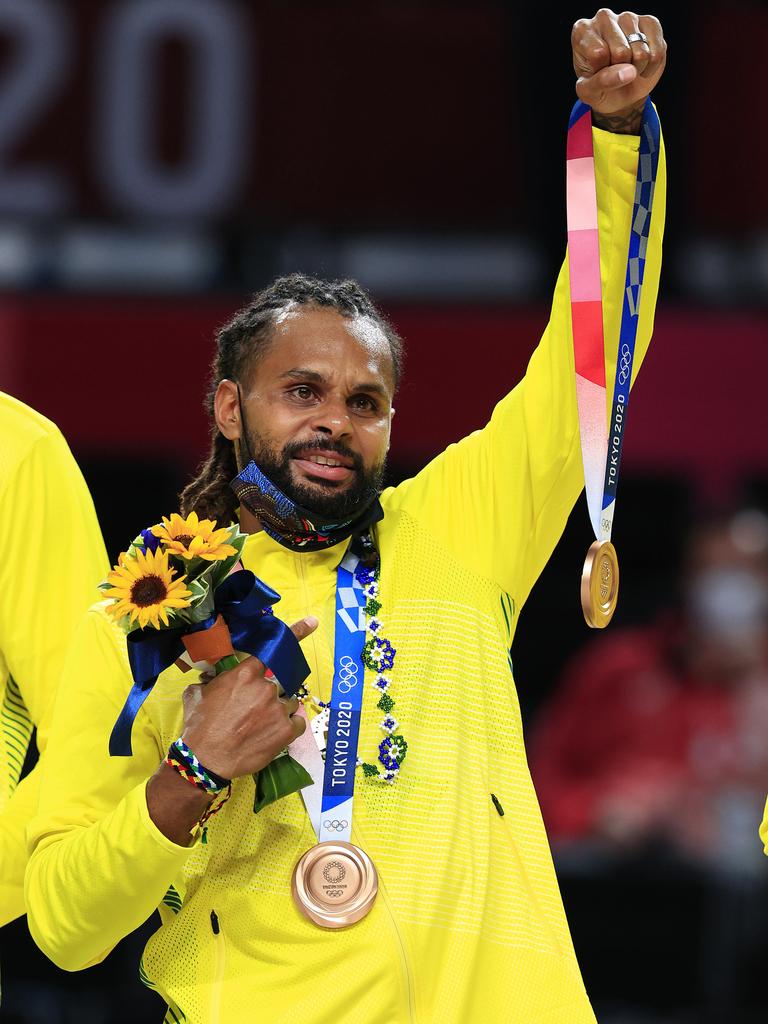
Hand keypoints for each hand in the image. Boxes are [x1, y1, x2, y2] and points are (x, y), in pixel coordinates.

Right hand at [180, 615, 317, 779]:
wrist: (204, 760)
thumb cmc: (198, 726)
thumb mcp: (196, 694)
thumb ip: (210, 681)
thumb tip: (209, 678)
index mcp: (245, 674)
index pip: (272, 651)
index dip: (295, 633)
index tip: (313, 622)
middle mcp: (265, 688)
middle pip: (279, 685)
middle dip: (269, 695)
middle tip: (253, 712)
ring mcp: (278, 709)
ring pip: (289, 703)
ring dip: (279, 711)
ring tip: (260, 727)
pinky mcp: (286, 732)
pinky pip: (298, 723)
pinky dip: (290, 728)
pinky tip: (275, 735)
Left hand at [572, 9, 666, 130]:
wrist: (620, 93)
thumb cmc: (599, 89)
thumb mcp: (590, 93)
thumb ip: (601, 82)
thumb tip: (628, 72)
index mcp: (582, 31)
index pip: (598, 54)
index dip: (602, 72)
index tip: (598, 72)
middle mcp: (603, 17)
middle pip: (621, 52)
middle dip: (620, 70)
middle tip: (614, 71)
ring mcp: (627, 17)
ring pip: (640, 52)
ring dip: (637, 69)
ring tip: (627, 67)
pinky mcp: (649, 22)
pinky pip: (657, 51)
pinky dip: (651, 66)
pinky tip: (642, 64)